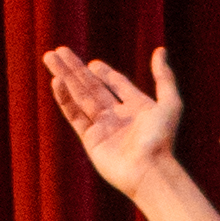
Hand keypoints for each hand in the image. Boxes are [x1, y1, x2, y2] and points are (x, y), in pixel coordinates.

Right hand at [44, 41, 192, 196]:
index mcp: (137, 107)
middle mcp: (118, 116)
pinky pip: (75, 115)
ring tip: (49, 57)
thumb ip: (164, 76)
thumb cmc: (162, 138)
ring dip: (65, 77)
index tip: (93, 64)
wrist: (149, 170)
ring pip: (80, 96)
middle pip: (92, 87)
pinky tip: (56, 81)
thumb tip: (160, 50)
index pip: (117, 85)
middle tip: (59, 51)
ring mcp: (103, 127)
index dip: (105, 74)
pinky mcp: (91, 139)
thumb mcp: (170, 102)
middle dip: (76, 69)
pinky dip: (64, 98)